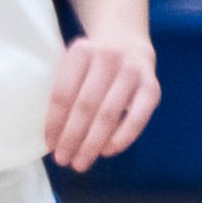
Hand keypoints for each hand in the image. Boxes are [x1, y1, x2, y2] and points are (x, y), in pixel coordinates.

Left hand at [46, 33, 157, 170]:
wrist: (125, 40)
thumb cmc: (88, 63)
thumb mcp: (70, 65)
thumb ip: (61, 92)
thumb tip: (52, 137)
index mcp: (81, 52)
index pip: (63, 94)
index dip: (55, 123)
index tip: (49, 145)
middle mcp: (108, 58)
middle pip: (86, 106)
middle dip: (72, 138)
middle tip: (63, 160)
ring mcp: (133, 72)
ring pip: (109, 114)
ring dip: (93, 143)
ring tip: (80, 162)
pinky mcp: (152, 86)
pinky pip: (138, 117)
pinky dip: (123, 137)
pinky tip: (108, 152)